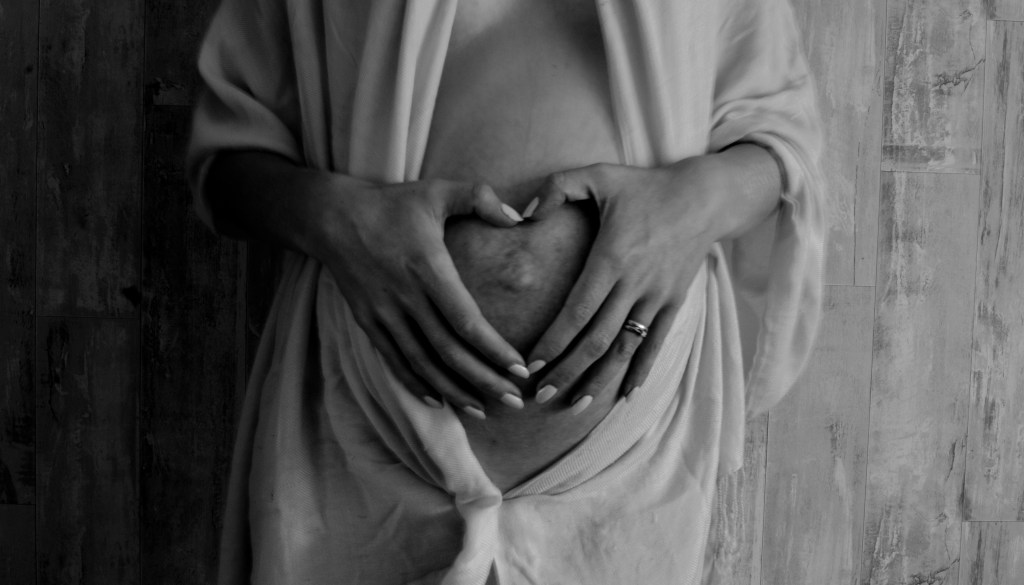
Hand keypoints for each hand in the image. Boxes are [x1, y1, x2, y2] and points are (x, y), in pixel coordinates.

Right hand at [315, 177, 530, 416]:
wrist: (331, 217)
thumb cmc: (392, 203)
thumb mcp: (437, 190)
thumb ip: (480, 197)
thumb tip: (522, 217)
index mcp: (428, 268)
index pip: (467, 321)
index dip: (494, 350)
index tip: (521, 370)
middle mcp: (405, 297)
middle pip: (449, 352)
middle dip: (484, 380)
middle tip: (514, 401)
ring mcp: (384, 313)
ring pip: (422, 363)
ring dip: (454, 390)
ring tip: (483, 409)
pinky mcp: (368, 322)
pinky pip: (395, 361)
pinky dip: (417, 384)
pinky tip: (440, 400)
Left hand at [523, 159, 723, 412]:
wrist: (704, 197)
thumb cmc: (644, 186)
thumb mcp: (599, 174)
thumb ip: (557, 187)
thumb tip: (522, 213)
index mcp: (612, 257)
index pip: (578, 311)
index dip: (555, 341)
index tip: (531, 365)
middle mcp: (636, 284)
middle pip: (598, 339)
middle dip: (568, 371)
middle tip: (541, 396)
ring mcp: (658, 297)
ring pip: (626, 348)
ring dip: (600, 379)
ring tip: (576, 406)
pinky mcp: (674, 303)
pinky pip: (655, 343)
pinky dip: (640, 370)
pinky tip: (625, 394)